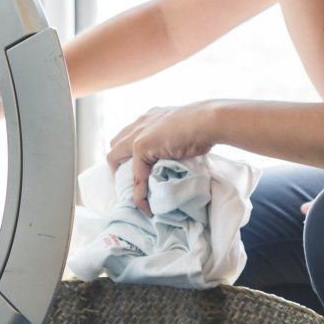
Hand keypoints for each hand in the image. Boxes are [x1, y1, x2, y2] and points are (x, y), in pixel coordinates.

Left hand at [106, 102, 224, 211]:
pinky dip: (139, 194)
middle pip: (115, 144)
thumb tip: (177, 159)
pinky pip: (135, 175)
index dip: (129, 153)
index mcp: (151, 118)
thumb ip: (173, 143)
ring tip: (133, 195)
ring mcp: (138, 134)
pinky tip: (146, 206)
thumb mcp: (183, 134)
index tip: (139, 171)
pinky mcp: (140, 146)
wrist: (208, 121)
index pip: (130, 135)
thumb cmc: (204, 126)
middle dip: (117, 164)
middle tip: (130, 183)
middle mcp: (140, 123)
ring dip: (122, 178)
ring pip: (115, 158)